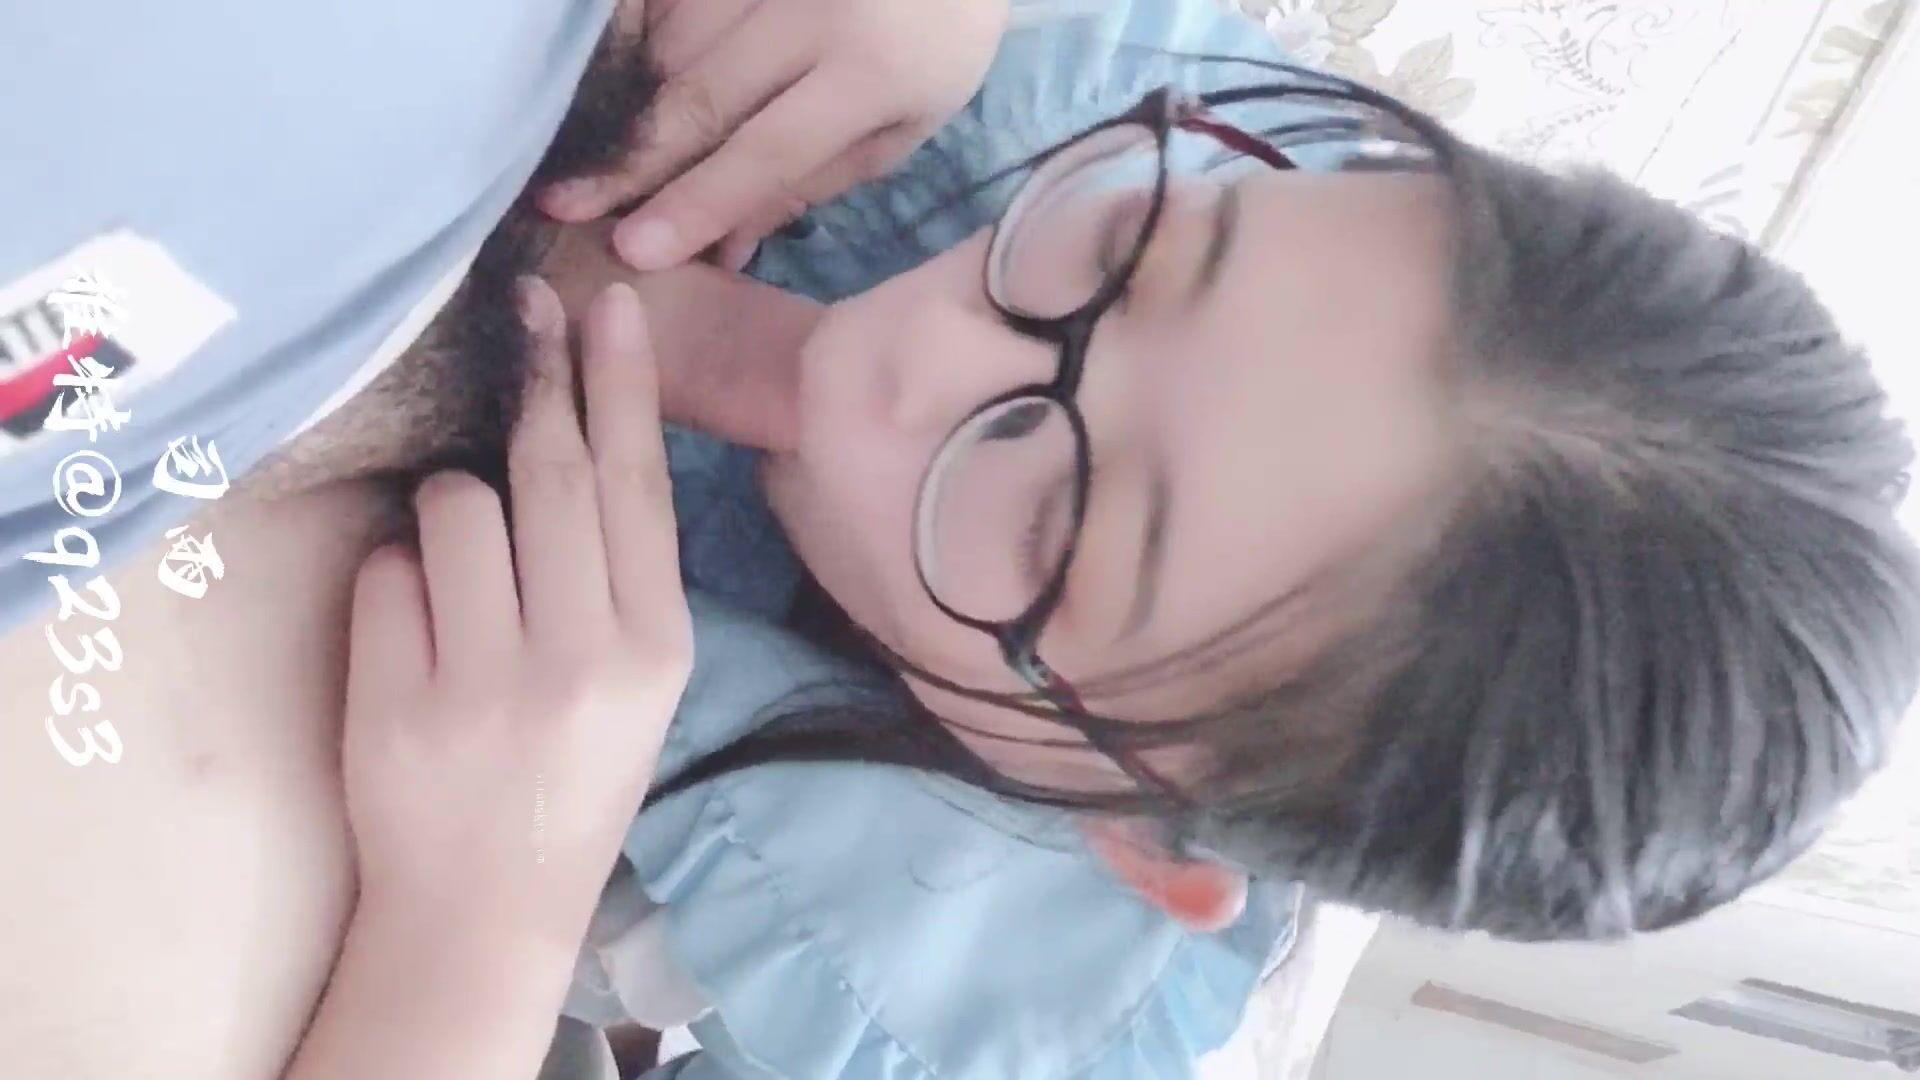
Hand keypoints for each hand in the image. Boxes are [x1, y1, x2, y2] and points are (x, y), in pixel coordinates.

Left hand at [339, 279, 690, 947]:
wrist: (488, 906)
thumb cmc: (574, 773)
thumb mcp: (639, 680)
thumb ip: (617, 571)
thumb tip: (574, 427)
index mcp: (658, 646)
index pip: (636, 484)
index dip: (620, 383)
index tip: (607, 302)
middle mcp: (584, 656)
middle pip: (551, 472)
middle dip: (541, 373)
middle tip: (529, 304)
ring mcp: (488, 679)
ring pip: (456, 506)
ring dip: (451, 512)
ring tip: (461, 579)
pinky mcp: (400, 699)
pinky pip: (386, 572)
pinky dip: (396, 583)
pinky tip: (417, 640)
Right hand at [541, 0, 1009, 270]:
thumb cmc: (936, 43)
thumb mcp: (902, 126)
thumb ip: (812, 182)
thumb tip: (721, 246)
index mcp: (873, 72)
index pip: (768, 152)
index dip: (697, 202)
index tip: (632, 248)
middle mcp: (815, 11)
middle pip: (700, 94)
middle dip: (629, 158)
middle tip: (558, 205)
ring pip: (673, 39)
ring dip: (622, 100)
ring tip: (573, 153)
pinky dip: (635, 38)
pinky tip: (602, 80)